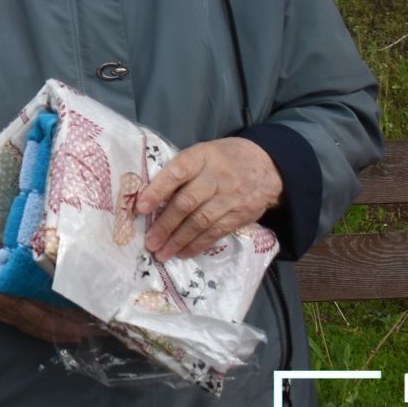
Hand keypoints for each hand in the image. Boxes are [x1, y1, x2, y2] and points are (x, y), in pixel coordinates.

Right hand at [0, 224, 95, 343]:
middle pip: (47, 325)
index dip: (74, 317)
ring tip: (89, 330)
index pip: (49, 311)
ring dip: (64, 331)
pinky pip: (28, 324)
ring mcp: (0, 311)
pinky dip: (48, 327)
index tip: (99, 316)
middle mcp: (6, 306)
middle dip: (76, 329)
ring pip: (38, 328)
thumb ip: (31, 254)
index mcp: (8, 291)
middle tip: (104, 329)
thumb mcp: (5, 242)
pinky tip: (62, 324)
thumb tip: (65, 261)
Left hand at [136, 137, 281, 262]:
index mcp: (202, 156)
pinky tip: (183, 253)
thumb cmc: (222, 159)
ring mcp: (231, 197)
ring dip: (179, 240)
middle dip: (165, 224)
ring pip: (201, 221)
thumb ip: (181, 170)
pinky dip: (198, 244)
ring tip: (161, 253)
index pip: (177, 173)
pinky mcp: (241, 214)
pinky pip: (217, 232)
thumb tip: (149, 196)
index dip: (157, 190)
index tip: (140, 208)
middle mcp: (217, 176)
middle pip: (187, 202)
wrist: (267, 164)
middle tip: (149, 242)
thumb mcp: (202, 153)